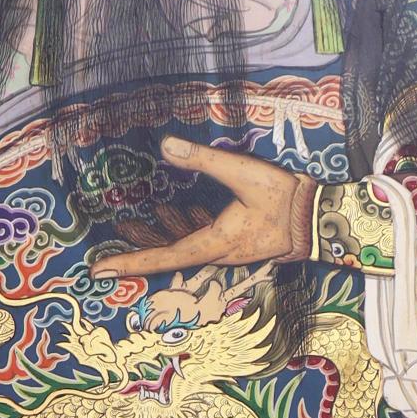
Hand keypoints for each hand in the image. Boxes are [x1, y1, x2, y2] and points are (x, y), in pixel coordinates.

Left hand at [97, 137, 313, 277]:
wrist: (317, 219)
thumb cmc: (285, 200)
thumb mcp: (245, 174)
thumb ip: (205, 160)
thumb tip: (166, 146)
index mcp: (214, 243)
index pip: (162, 257)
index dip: (129, 264)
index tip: (99, 271)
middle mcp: (215, 253)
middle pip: (165, 257)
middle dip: (134, 252)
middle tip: (103, 255)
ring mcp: (224, 249)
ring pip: (180, 248)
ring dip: (154, 237)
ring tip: (127, 225)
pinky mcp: (232, 241)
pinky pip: (196, 239)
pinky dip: (177, 229)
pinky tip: (170, 214)